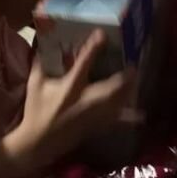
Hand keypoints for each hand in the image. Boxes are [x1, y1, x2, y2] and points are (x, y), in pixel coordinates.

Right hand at [12, 30, 134, 167]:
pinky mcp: (95, 126)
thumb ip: (39, 63)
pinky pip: (114, 121)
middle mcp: (83, 100)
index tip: (102, 34)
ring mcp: (91, 115)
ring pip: (115, 104)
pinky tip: (140, 115)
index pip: (82, 64)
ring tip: (137, 80)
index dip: (92, 48)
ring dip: (127, 92)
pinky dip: (127, 117)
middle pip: (108, 88)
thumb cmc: (36, 111)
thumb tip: (41, 43)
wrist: (38, 142)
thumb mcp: (35, 84)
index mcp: (68, 87)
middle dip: (122, 78)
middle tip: (132, 66)